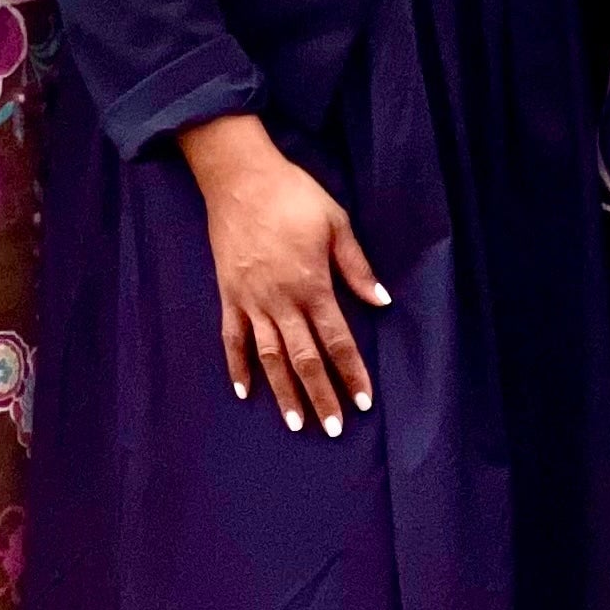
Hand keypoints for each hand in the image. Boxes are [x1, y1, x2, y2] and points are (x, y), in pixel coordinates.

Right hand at [179, 114, 389, 437]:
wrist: (240, 179)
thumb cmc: (294, 196)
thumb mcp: (336, 223)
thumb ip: (357, 267)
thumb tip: (382, 300)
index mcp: (312, 285)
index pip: (338, 340)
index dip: (352, 373)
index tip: (364, 401)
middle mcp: (281, 301)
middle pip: (305, 359)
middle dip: (322, 396)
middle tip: (334, 429)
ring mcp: (251, 302)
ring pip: (269, 358)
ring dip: (283, 393)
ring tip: (296, 424)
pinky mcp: (228, 295)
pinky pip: (232, 339)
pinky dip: (237, 367)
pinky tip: (244, 392)